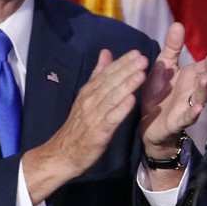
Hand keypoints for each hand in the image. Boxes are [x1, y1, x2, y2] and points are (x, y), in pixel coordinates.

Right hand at [22, 45, 148, 203]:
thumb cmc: (79, 126)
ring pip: (112, 97)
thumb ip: (98, 75)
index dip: (122, 62)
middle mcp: (90, 100)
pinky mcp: (99, 131)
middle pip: (111, 82)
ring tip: (141, 74)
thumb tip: (106, 52)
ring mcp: (94, 115)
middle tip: (143, 58)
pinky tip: (132, 100)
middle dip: (127, 69)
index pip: (106, 73)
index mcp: (89, 91)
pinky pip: (111, 118)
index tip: (136, 52)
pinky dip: (121, 108)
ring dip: (127, 85)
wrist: (63, 153)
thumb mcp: (87, 96)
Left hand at [140, 22, 206, 160]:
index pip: (206, 66)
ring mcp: (187, 106)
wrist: (149, 123)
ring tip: (204, 79)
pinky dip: (193, 113)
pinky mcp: (178, 121)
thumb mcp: (164, 66)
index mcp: (191, 77)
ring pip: (200, 97)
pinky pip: (188, 117)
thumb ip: (172, 48)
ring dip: (204, 89)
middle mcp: (193, 91)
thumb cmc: (159, 94)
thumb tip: (178, 24)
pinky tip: (198, 107)